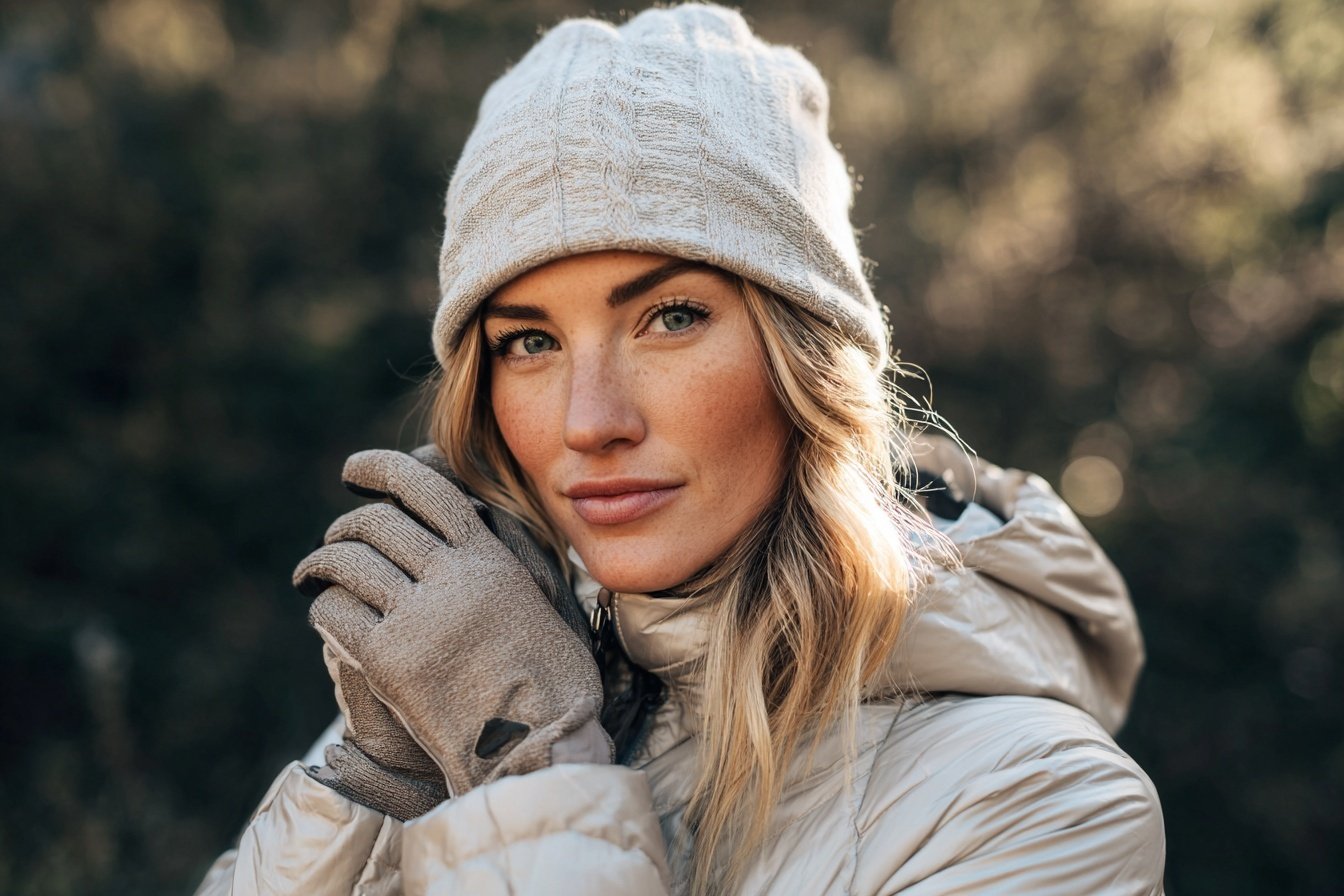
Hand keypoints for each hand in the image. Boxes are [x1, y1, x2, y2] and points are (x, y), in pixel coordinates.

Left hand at [294, 449, 608, 798]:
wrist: (543, 745)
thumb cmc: (555, 685)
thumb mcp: (542, 605)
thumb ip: (510, 565)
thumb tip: (481, 531)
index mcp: (492, 560)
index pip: (426, 489)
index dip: (380, 468)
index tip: (354, 471)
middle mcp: (453, 578)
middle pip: (377, 522)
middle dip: (345, 525)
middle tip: (335, 540)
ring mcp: (419, 618)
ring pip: (348, 563)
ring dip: (321, 564)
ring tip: (312, 576)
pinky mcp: (389, 661)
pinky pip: (336, 614)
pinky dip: (323, 607)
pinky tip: (325, 615)